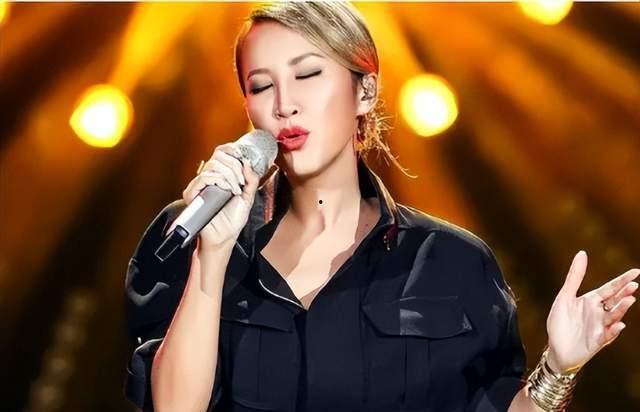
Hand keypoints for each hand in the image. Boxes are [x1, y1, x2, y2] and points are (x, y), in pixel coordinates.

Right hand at [171, 143, 260, 249]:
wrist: (225, 237)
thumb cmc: (233, 220)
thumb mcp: (248, 197)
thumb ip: (251, 180)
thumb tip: (247, 162)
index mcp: (221, 176)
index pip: (221, 153)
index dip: (231, 149)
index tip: (241, 156)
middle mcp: (209, 178)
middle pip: (218, 156)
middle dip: (234, 166)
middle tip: (241, 181)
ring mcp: (200, 185)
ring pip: (213, 165)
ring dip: (229, 175)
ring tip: (235, 189)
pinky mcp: (193, 194)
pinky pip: (204, 177)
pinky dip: (219, 180)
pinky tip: (227, 190)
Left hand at [545, 251, 638, 372]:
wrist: (555, 347)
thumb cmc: (561, 322)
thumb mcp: (565, 296)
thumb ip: (575, 276)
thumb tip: (582, 253)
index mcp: (592, 301)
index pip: (610, 288)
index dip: (622, 280)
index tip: (636, 271)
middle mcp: (599, 313)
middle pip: (615, 301)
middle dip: (625, 293)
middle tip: (634, 285)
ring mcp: (600, 327)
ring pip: (614, 317)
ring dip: (621, 309)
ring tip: (629, 300)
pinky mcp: (596, 341)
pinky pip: (607, 335)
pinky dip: (613, 331)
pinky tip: (618, 325)